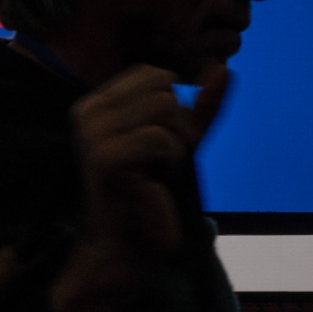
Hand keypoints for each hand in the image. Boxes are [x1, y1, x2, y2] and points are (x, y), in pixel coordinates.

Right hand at [50, 63, 228, 311]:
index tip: (157, 147)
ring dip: (174, 146)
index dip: (173, 109)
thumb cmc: (154, 190)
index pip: (155, 74)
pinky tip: (152, 183)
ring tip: (154, 172)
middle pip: (163, 88)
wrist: (130, 244)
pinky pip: (162, 139)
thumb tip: (225, 68)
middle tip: (156, 163)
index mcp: (97, 101)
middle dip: (175, 127)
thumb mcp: (184, 138)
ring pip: (165, 108)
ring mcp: (93, 133)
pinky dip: (170, 162)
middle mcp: (88, 111)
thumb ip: (202, 104)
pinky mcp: (104, 158)